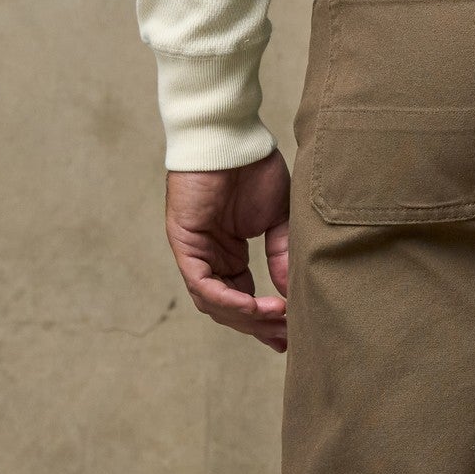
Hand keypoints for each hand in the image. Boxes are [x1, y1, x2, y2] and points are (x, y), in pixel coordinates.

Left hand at [165, 152, 290, 351]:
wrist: (232, 135)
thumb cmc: (254, 168)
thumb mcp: (278, 219)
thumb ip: (282, 256)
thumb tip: (290, 295)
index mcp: (229, 253)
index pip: (243, 299)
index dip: (265, 321)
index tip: (290, 336)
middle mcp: (210, 257)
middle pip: (228, 308)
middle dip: (257, 326)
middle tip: (286, 338)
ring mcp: (194, 251)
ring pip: (213, 303)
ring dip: (245, 317)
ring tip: (277, 319)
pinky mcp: (184, 243)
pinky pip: (201, 284)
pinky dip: (229, 300)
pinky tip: (255, 306)